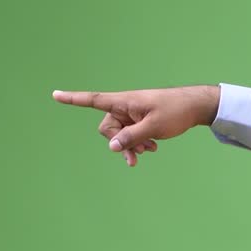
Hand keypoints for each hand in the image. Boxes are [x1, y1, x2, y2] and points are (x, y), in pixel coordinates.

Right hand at [52, 85, 220, 166]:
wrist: (195, 107)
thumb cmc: (175, 111)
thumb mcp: (153, 127)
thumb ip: (131, 137)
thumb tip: (111, 146)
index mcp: (124, 101)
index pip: (94, 100)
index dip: (73, 99)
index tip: (55, 95)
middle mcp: (125, 107)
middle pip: (108, 128)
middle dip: (120, 143)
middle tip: (138, 155)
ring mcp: (133, 114)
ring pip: (121, 135)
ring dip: (132, 145)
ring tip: (150, 151)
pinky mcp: (141, 121)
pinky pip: (131, 135)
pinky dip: (139, 143)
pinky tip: (153, 148)